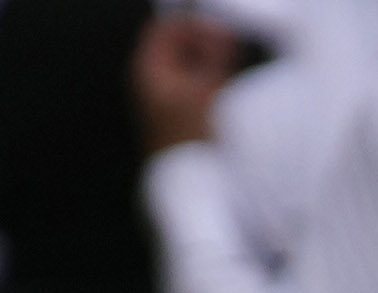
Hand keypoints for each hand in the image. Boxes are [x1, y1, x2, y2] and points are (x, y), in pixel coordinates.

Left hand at [133, 9, 239, 152]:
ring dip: (211, 66)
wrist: (188, 182)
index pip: (167, 28)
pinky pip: (196, 86)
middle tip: (229, 54)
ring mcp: (166, 97)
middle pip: (178, 46)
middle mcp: (153, 80)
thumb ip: (214, 56)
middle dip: (205, 46)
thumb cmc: (189, 139)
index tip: (221, 34)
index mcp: (148, 68)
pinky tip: (224, 95)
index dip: (194, 25)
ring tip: (228, 77)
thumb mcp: (205, 90)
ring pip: (190, 66)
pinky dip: (211, 83)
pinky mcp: (180, 113)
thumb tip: (222, 33)